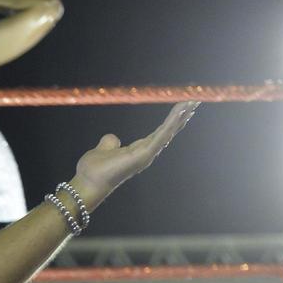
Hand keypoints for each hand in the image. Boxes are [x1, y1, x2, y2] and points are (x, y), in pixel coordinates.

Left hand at [69, 101, 198, 209]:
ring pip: (167, 131)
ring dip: (180, 116)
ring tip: (192, 102)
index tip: (184, 106)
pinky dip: (171, 123)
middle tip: (195, 100)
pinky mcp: (144, 155)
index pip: (160, 132)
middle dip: (182, 115)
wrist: (87, 182)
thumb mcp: (104, 149)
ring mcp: (146, 154)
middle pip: (169, 131)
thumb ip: (110, 143)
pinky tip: (180, 112)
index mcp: (138, 150)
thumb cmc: (94, 169)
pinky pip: (160, 135)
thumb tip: (113, 138)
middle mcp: (146, 153)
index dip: (172, 120)